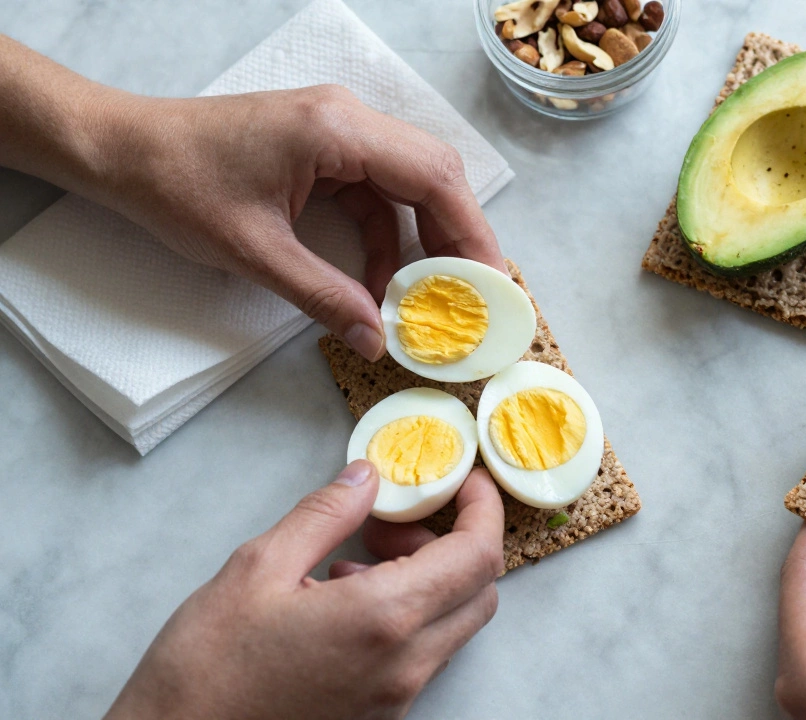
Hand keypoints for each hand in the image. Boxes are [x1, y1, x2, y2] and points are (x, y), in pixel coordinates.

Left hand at [0, 35, 504, 362]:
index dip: (471, 232)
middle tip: (471, 294)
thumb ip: (323, 297)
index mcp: (338, 130)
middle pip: (435, 173)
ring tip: (432, 294)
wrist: (121, 150)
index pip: (434, 176)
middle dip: (457, 236)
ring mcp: (338, 129)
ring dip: (424, 237)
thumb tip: (377, 341)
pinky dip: (388, 233)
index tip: (489, 283)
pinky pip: (378, 190)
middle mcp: (348, 118)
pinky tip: (381, 277)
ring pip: (411, 181)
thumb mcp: (254, 252)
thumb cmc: (177, 186)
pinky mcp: (325, 147)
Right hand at [106, 461, 504, 719]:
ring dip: (428, 581)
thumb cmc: (205, 669)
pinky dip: (407, 618)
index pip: (478, 556)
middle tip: (392, 524)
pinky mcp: (380, 716)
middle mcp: (405, 664)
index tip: (468, 482)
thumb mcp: (257, 568)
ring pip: (453, 625)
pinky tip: (342, 603)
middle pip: (479, 592)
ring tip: (352, 563)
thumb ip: (325, 515)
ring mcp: (397, 697)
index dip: (484, 510)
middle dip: (452, 544)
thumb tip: (367, 478)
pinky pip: (422, 657)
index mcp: (384, 618)